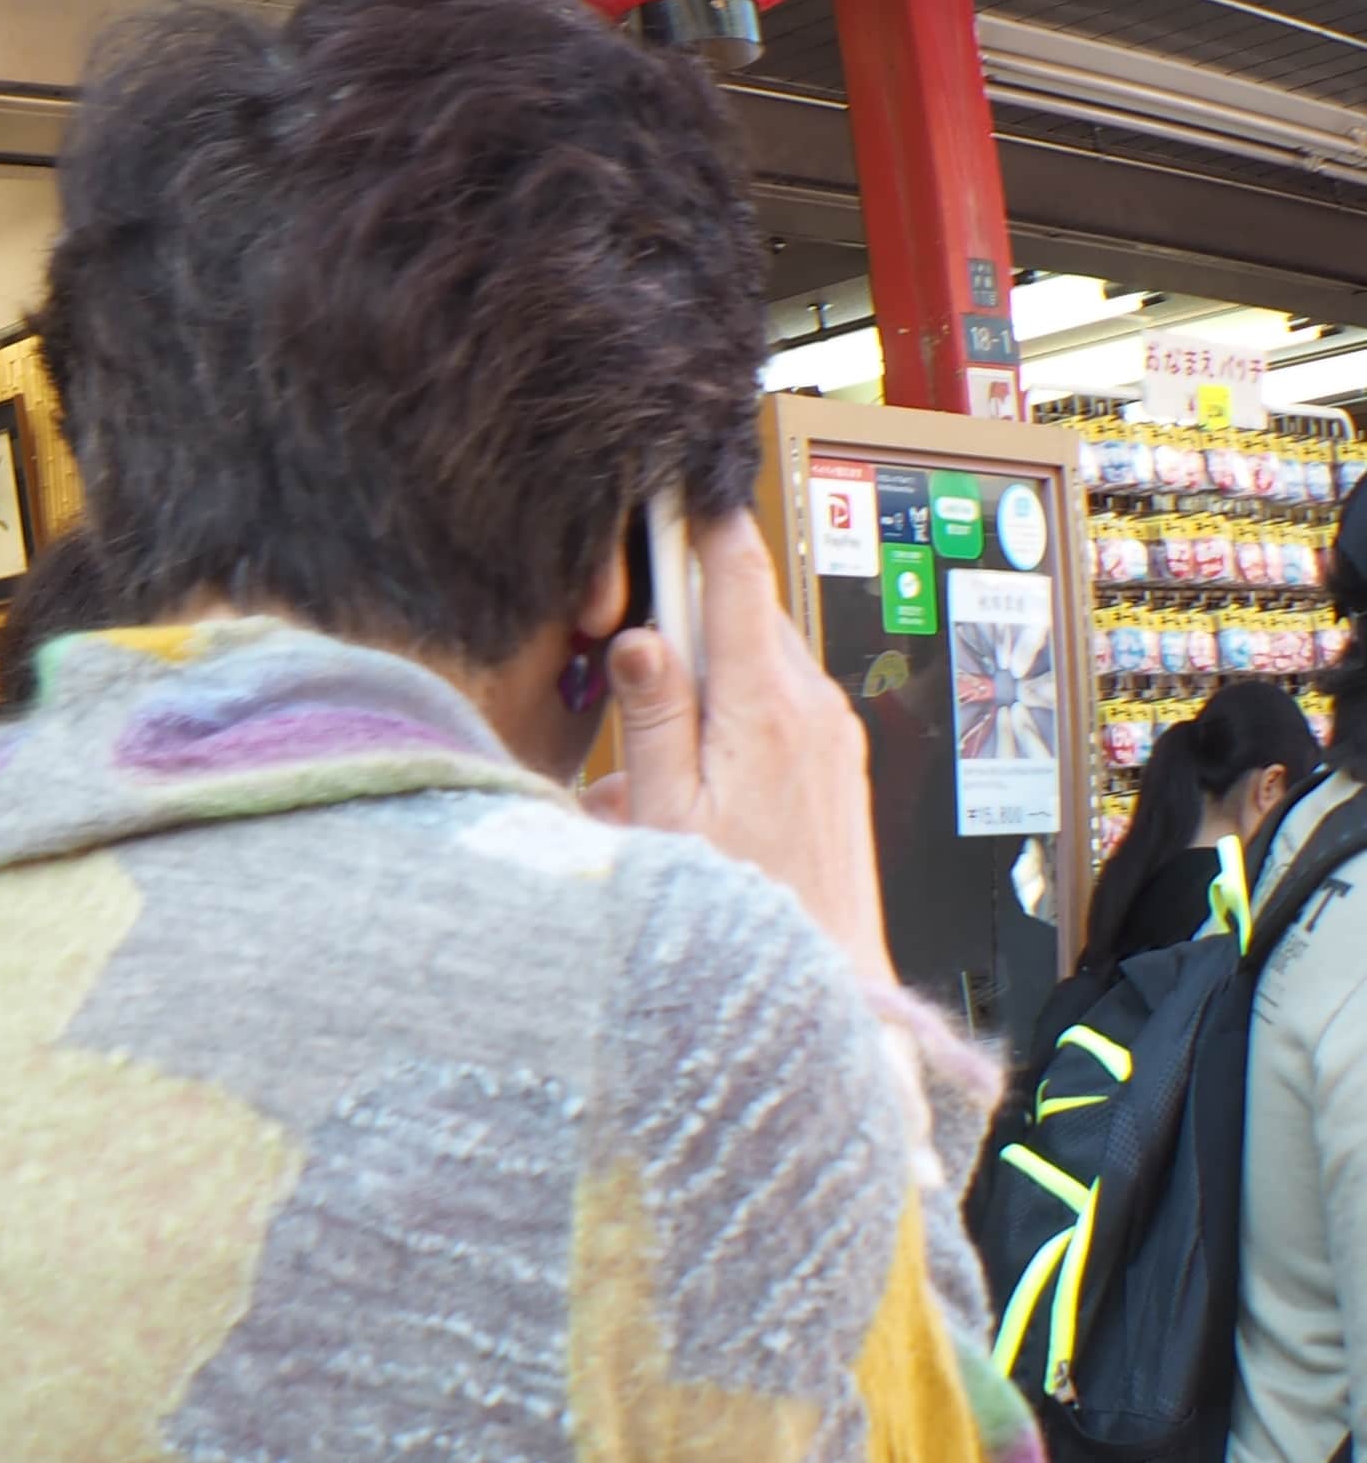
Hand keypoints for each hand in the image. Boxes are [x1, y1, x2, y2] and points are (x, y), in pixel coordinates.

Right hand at [584, 512, 895, 985]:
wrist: (829, 980)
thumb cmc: (742, 910)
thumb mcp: (669, 816)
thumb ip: (653, 719)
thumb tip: (642, 637)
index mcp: (764, 705)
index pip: (736, 576)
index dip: (704, 520)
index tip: (680, 482)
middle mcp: (811, 705)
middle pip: (740, 617)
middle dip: (682, 619)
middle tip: (624, 645)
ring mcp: (832, 733)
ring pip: (754, 666)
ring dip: (701, 686)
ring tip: (656, 758)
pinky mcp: (838, 763)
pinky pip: (774, 710)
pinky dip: (728, 724)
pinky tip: (696, 786)